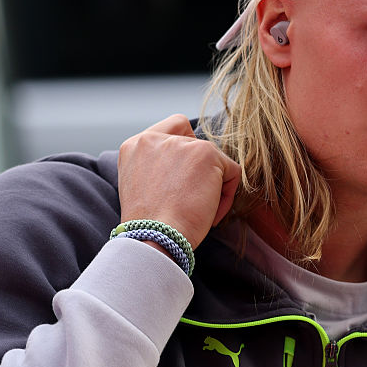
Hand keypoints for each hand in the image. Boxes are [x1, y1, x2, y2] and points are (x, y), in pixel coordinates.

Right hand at [117, 115, 240, 248]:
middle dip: (199, 175)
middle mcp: (155, 139)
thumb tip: (189, 169)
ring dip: (212, 187)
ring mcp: (181, 144)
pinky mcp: (205, 153)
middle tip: (189, 203)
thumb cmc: (151, 226)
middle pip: (196, 146)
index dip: (186, 150)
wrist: (155, 237)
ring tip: (198, 212)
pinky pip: (231, 171)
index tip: (185, 177)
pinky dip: (227, 196)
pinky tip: (210, 214)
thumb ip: (159, 167)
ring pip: (214, 161)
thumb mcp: (142, 187)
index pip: (172, 129)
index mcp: (135, 146)